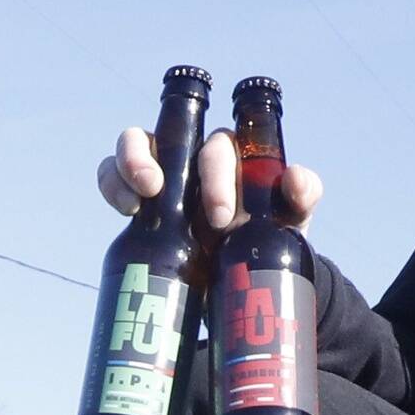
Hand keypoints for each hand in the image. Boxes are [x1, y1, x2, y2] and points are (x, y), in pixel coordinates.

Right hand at [101, 125, 323, 238]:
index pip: (218, 147)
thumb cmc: (266, 237)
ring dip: (129, 162)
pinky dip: (112, 184)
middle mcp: (193, 156)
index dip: (216, 174)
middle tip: (162, 194)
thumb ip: (302, 195)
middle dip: (162, 160)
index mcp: (232, 157)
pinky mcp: (136, 196)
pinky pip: (112, 175)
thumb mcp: (289, 220)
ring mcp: (162, 173)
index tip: (220, 217)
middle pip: (169, 136)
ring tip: (136, 200)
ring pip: (134, 142)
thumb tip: (296, 179)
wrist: (239, 278)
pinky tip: (125, 210)